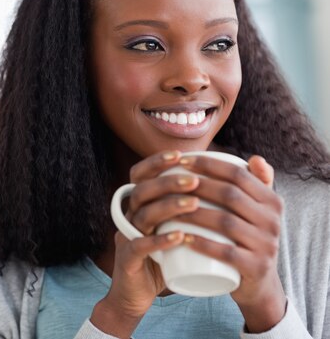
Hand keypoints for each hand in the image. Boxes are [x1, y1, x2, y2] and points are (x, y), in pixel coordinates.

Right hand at [92, 150, 199, 336]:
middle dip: (168, 181)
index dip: (156, 163)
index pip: (140, 176)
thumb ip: (191, 212)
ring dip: (168, 206)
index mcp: (138, 206)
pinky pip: (140, 246)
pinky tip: (179, 236)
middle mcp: (129, 217)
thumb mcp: (175, 231)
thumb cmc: (162, 260)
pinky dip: (159, 240)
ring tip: (193, 203)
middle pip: (142, 190)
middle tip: (195, 180)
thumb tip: (226, 187)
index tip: (181, 155)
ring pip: (142, 214)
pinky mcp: (128, 260)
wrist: (136, 296)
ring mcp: (127, 238)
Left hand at [174, 154, 286, 331]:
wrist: (259, 284)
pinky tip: (183, 238)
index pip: (239, 174)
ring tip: (168, 208)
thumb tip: (255, 157)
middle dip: (197, 185)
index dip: (209, 165)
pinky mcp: (255, 267)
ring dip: (193, 213)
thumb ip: (256, 184)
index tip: (182, 161)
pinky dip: (203, 244)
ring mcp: (266, 245)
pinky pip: (226, 253)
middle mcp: (273, 221)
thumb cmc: (247, 238)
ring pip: (225, 222)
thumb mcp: (256, 212)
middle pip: (230, 195)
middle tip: (170, 182)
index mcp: (272, 201)